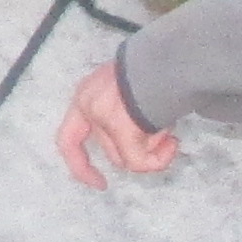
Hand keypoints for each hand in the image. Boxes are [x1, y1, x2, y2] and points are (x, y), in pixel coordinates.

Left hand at [57, 59, 176, 191]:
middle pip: (109, 150)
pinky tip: (173, 143)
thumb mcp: (126, 92)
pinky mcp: (122, 127)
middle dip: (139, 148)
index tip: (99, 183)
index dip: (79, 166)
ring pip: (126, 156)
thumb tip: (133, 156)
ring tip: (167, 126)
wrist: (170, 57)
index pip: (68, 140)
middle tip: (163, 135)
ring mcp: (103, 116)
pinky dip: (158, 160)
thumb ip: (120, 117)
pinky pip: (139, 162)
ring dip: (152, 147)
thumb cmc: (153, 72)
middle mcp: (88, 105)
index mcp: (86, 96)